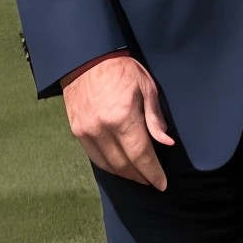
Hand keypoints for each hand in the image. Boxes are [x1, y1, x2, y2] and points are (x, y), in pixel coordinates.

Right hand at [61, 53, 173, 190]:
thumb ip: (155, 118)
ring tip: (139, 177)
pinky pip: (94, 157)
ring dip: (125, 174)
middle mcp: (102, 129)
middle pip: (124, 164)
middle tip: (153, 181)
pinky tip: (120, 167)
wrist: (87, 59)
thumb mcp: (146, 88)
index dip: (152, 172)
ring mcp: (86, 131)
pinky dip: (109, 166)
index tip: (162, 183)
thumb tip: (166, 143)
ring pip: (108, 165)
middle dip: (140, 176)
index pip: (140, 155)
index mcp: (123, 117)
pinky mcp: (76, 131)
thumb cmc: (122, 70)